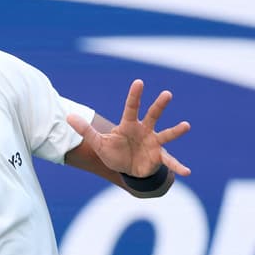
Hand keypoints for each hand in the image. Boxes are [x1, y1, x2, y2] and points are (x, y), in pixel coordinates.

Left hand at [67, 79, 190, 176]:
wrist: (127, 169)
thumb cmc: (114, 152)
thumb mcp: (98, 142)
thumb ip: (85, 130)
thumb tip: (67, 116)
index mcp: (129, 125)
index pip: (131, 108)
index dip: (134, 96)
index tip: (139, 82)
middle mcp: (144, 130)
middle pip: (153, 115)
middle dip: (159, 105)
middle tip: (167, 93)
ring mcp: (153, 143)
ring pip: (166, 134)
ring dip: (175, 131)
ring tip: (185, 126)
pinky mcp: (158, 157)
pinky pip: (169, 162)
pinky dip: (177, 167)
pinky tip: (187, 172)